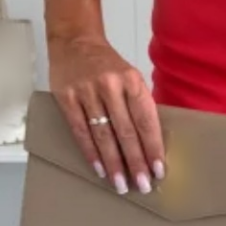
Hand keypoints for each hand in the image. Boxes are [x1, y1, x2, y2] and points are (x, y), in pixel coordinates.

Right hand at [48, 35, 164, 194]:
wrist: (75, 41)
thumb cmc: (106, 64)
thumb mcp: (129, 76)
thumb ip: (138, 104)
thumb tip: (150, 142)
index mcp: (132, 80)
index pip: (146, 120)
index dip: (153, 147)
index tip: (159, 169)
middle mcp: (110, 85)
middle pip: (126, 132)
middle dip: (136, 162)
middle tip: (143, 185)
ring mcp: (87, 92)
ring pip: (104, 135)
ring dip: (114, 164)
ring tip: (122, 184)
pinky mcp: (67, 98)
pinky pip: (80, 132)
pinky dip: (91, 153)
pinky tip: (100, 169)